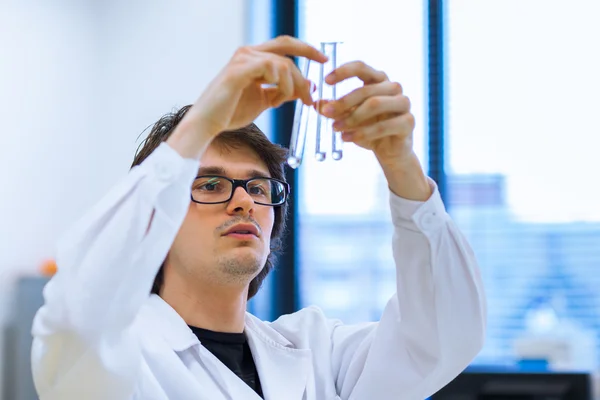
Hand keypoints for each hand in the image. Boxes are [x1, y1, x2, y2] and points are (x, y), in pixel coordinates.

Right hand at [186, 36, 325, 135]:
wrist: (209, 123)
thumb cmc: (232, 112)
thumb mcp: (265, 101)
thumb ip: (283, 92)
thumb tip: (307, 87)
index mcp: (254, 58)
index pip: (284, 45)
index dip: (305, 49)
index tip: (323, 60)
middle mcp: (248, 53)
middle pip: (286, 45)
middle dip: (308, 55)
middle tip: (320, 74)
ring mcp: (243, 59)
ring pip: (282, 63)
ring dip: (292, 85)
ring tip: (285, 102)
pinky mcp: (239, 70)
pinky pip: (271, 69)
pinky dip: (281, 85)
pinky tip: (277, 99)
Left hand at [319, 61, 430, 200]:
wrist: (389, 152)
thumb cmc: (368, 130)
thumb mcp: (347, 118)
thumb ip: (335, 110)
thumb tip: (316, 103)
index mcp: (378, 80)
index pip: (361, 67)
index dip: (343, 72)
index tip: (326, 81)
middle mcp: (393, 88)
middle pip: (366, 89)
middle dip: (343, 102)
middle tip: (326, 112)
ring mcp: (404, 103)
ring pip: (374, 105)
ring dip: (352, 118)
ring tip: (335, 129)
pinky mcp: (409, 121)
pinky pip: (384, 126)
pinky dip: (363, 133)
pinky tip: (347, 138)